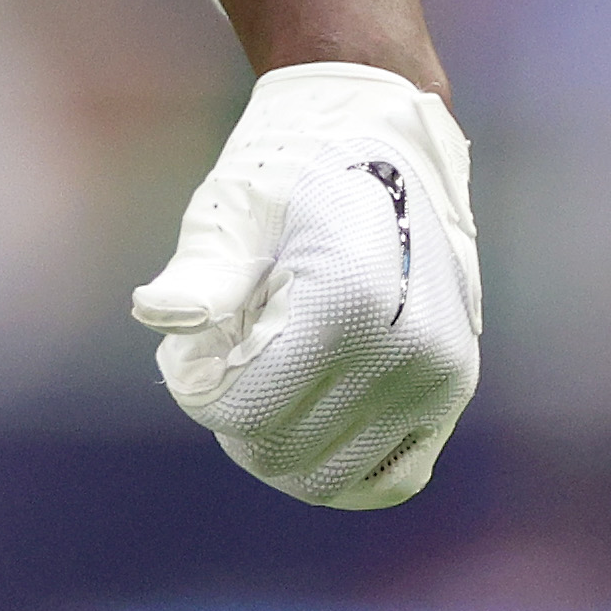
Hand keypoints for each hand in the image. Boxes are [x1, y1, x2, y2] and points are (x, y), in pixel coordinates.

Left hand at [130, 60, 481, 506]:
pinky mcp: (454, 390)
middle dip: (233, 416)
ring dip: (280, 445)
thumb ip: (203, 274)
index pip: (246, 410)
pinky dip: (342, 469)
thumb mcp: (237, 209)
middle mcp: (405, 353)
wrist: (385, 134)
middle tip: (218, 363)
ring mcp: (439, 379)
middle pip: (283, 450)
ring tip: (260, 382)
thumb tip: (155, 315)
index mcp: (347, 306)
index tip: (185, 352)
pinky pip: (395, 475)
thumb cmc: (293, 169)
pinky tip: (305, 424)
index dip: (197, 391)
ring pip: (334, 477)